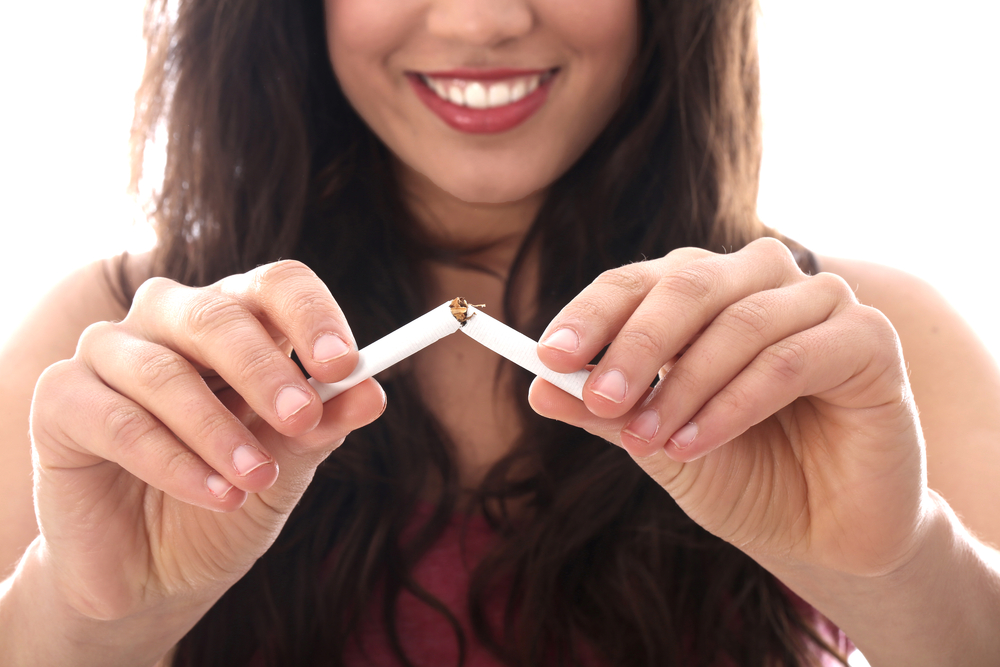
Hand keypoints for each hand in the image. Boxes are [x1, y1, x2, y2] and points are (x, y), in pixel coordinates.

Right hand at [28, 260, 384, 621]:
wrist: (153, 577)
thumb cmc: (224, 504)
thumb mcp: (286, 468)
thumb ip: (321, 427)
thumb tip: (372, 392)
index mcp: (234, 324)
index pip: (275, 285)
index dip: (312, 315)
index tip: (345, 364)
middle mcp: (168, 322)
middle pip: (217, 314)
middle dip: (266, 370)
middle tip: (301, 417)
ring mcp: (109, 355)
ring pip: (165, 370)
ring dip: (219, 430)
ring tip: (256, 480)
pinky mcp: (61, 401)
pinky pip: (119, 420)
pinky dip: (174, 461)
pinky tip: (215, 495)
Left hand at [531, 238, 929, 578]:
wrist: (819, 533)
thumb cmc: (737, 473)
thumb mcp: (654, 440)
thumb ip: (603, 409)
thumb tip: (537, 386)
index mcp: (706, 289)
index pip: (639, 281)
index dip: (592, 314)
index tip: (549, 356)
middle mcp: (762, 280)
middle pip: (688, 283)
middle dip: (635, 344)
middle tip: (597, 396)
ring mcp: (821, 302)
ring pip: (737, 323)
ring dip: (682, 386)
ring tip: (645, 440)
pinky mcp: (868, 340)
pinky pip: (787, 361)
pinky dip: (732, 404)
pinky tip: (694, 444)